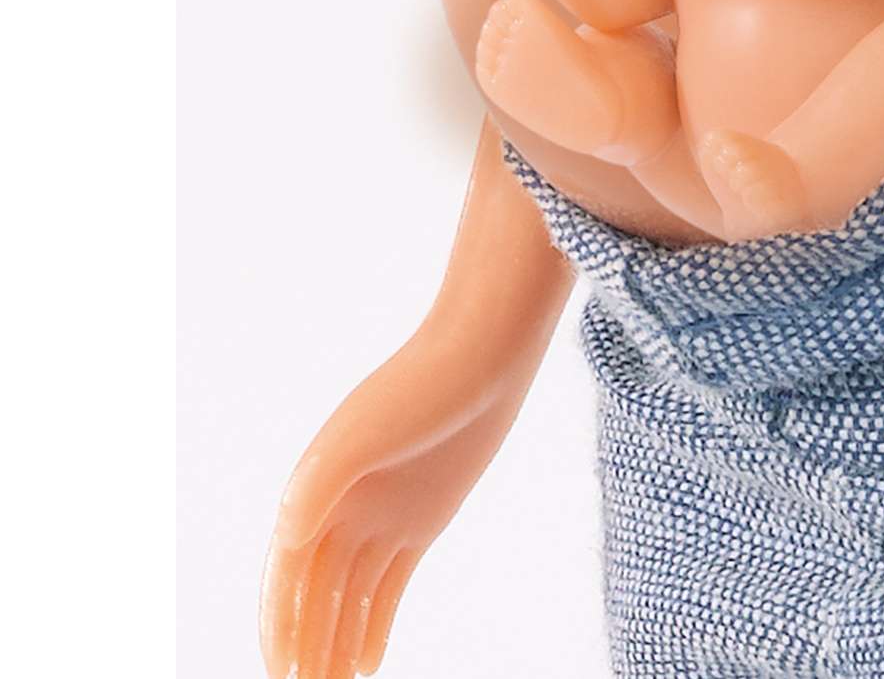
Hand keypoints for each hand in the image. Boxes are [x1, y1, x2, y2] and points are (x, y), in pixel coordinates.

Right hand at [259, 342, 511, 678]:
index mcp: (316, 489)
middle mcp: (341, 507)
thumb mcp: (364, 431)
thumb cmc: (420, 385)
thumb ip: (320, 480)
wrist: (484, 357)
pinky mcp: (421, 520)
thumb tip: (286, 534)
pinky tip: (367, 662)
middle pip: (315, 595)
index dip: (280, 625)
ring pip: (348, 598)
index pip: (287, 574)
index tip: (281, 675)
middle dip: (306, 646)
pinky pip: (388, 585)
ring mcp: (381, 516)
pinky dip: (374, 624)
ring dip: (335, 644)